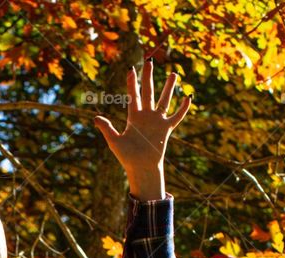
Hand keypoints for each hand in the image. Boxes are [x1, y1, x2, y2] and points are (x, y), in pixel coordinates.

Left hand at [92, 59, 191, 177]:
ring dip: (169, 87)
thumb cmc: (127, 157)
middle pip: (148, 92)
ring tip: (174, 74)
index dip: (132, 83)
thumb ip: (107, 128)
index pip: (133, 96)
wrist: (141, 168)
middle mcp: (146, 116)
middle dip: (148, 77)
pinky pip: (177, 116)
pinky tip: (188, 97)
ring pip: (164, 100)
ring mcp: (157, 121)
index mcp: (134, 117)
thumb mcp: (115, 141)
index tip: (131, 69)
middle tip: (150, 62)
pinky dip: (183, 108)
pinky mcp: (166, 129)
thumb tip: (95, 118)